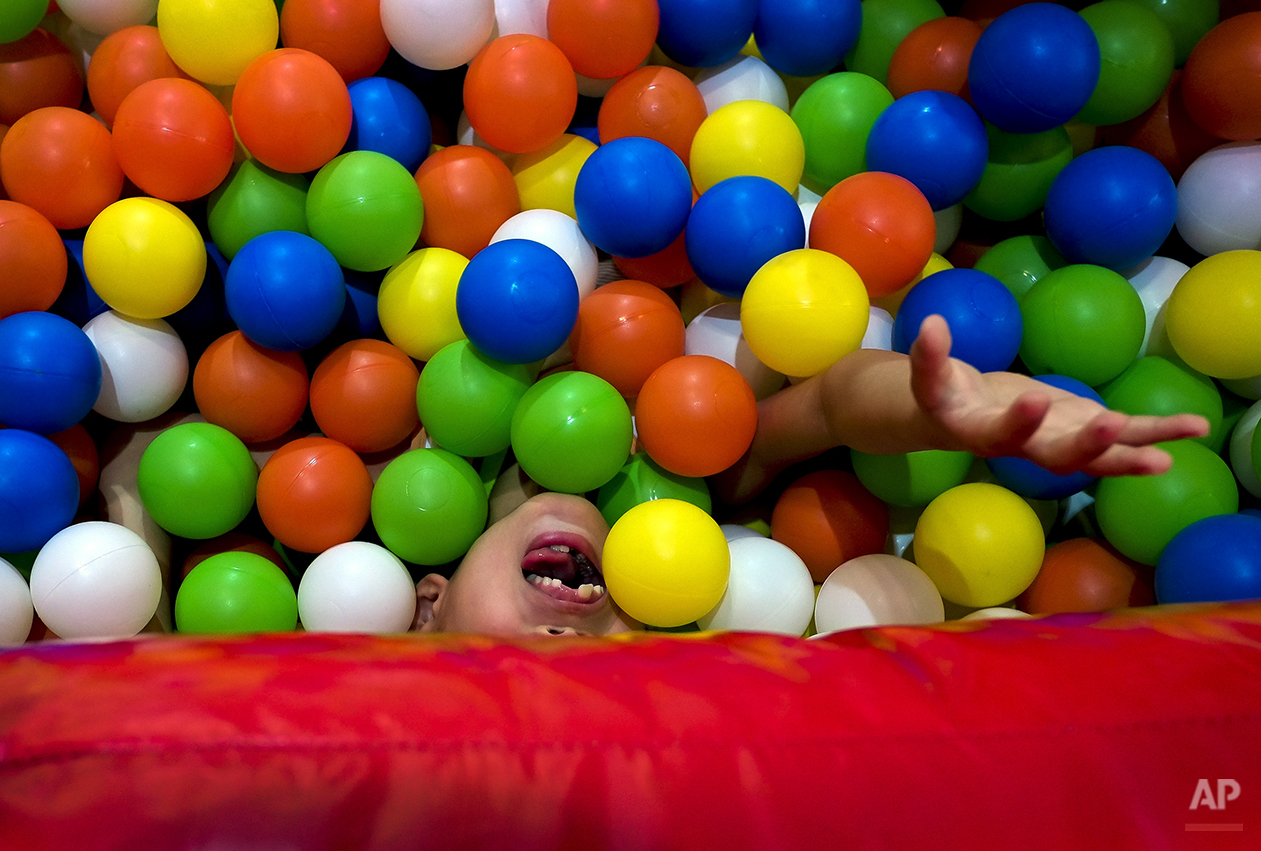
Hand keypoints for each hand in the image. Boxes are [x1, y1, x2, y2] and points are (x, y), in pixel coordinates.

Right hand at [909, 315, 1211, 476]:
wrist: (963, 419)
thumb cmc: (942, 395)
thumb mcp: (930, 376)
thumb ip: (929, 356)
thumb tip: (931, 323)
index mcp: (983, 435)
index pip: (1000, 434)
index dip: (1018, 422)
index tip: (1034, 400)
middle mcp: (1025, 449)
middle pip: (1057, 457)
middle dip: (1087, 445)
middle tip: (1113, 427)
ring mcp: (1058, 444)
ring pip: (1098, 456)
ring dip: (1135, 453)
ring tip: (1172, 451)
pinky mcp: (1081, 432)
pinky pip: (1120, 437)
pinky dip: (1155, 434)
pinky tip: (1193, 428)